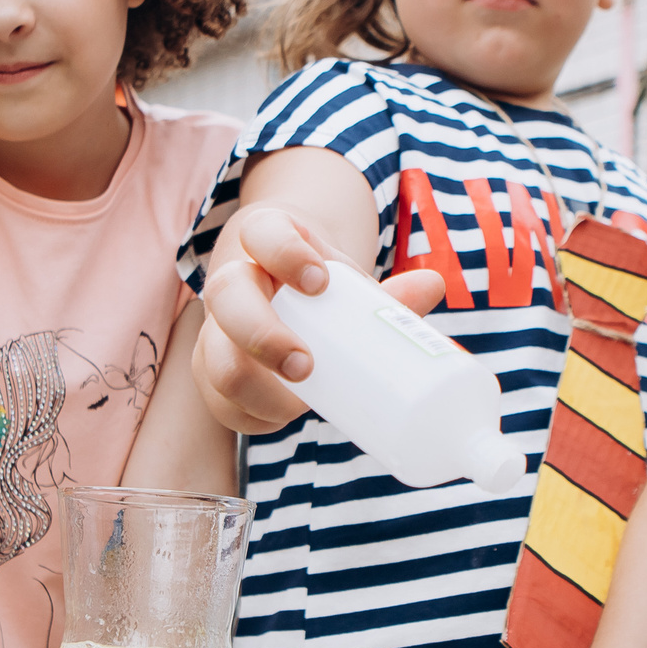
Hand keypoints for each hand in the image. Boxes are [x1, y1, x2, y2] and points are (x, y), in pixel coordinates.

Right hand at [194, 206, 445, 432]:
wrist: (283, 297)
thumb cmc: (323, 291)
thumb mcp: (349, 285)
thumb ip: (387, 296)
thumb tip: (433, 286)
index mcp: (266, 242)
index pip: (261, 232)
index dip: (284, 253)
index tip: (321, 281)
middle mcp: (232, 281)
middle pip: (225, 294)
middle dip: (262, 334)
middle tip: (306, 364)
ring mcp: (215, 329)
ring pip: (213, 358)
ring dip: (256, 387)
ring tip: (300, 402)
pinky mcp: (213, 371)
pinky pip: (220, 400)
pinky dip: (253, 414)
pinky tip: (282, 415)